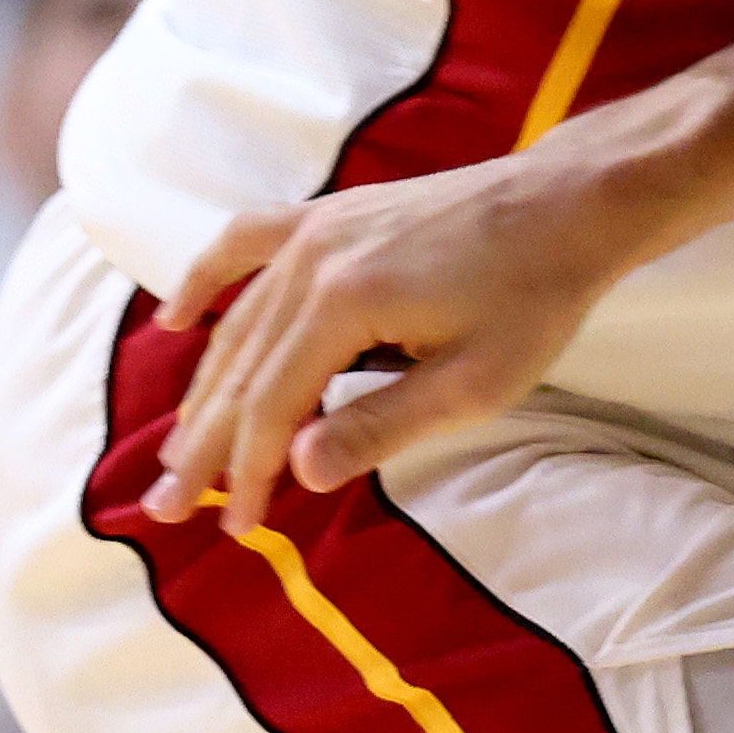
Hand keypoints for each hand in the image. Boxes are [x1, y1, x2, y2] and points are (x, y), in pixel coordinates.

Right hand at [142, 166, 615, 533]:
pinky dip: (204, 281)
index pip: (273, 407)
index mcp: (345, 302)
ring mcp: (316, 228)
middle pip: (241, 369)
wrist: (568, 204)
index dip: (249, 472)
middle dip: (204, 447)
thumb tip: (298, 468)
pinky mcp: (331, 214)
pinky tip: (174, 320)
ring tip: (176, 451)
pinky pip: (246, 244)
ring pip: (239, 322)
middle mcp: (313, 259)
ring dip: (203, 389)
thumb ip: (382, 426)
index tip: (237, 529)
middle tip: (166, 509)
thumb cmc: (534, 297)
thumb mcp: (475, 382)